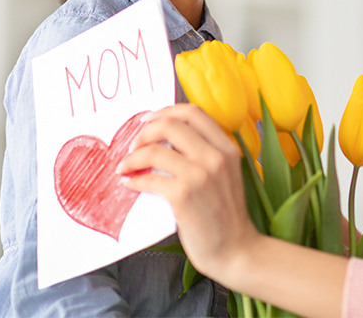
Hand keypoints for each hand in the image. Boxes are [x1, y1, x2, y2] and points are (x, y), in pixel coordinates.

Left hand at [117, 103, 259, 282]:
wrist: (236, 250)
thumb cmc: (226, 216)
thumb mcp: (224, 174)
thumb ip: (203, 154)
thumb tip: (165, 141)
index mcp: (227, 148)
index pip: (193, 112)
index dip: (166, 111)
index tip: (149, 120)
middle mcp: (215, 156)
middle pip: (170, 124)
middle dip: (144, 132)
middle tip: (134, 145)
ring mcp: (200, 175)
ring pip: (154, 150)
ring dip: (132, 157)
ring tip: (126, 167)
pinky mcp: (184, 196)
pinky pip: (149, 179)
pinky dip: (134, 180)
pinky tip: (130, 184)